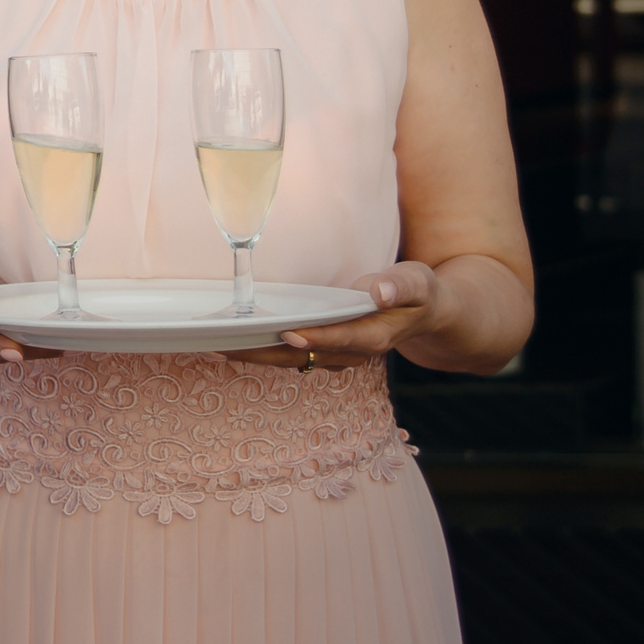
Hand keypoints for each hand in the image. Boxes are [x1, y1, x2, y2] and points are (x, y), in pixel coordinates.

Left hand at [220, 261, 445, 370]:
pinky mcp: (325, 350)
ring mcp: (337, 354)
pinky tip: (234, 342)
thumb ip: (401, 286)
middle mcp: (351, 352)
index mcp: (374, 337)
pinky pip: (290, 354)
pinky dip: (264, 350)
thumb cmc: (419, 294)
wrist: (426, 313)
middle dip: (265, 353)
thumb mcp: (418, 283)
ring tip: (217, 347)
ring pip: (291, 360)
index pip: (340, 339)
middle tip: (226, 346)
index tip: (287, 333)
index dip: (315, 338)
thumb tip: (380, 293)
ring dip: (256, 355)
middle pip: (303, 357)